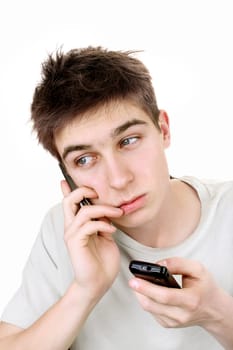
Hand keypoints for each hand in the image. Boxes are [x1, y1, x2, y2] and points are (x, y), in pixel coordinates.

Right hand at [61, 180, 122, 301]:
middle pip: (69, 201)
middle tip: (97, 192)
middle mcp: (71, 228)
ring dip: (103, 209)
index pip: (69, 204)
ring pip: (84, 211)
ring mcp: (72, 235)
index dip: (67, 190)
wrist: (97, 283)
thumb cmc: (102, 262)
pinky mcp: (76, 243)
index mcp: (77, 225)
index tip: (66, 180)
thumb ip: (102, 223)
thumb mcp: (105, 237)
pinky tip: (112, 230)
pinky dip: (103, 224)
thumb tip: (107, 211)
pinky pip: (89, 226)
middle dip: (83, 191)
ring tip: (117, 214)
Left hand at [128, 257, 226, 328]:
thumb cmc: (205, 287)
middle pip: (152, 304)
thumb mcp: (198, 269)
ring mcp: (174, 322)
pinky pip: (151, 312)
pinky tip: (147, 291)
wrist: (213, 309)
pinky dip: (146, 300)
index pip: (164, 296)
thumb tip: (159, 264)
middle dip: (138, 290)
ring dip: (140, 294)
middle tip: (132, 279)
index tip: (134, 279)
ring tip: (138, 282)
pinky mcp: (168, 324)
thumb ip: (178, 263)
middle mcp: (182, 315)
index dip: (147, 288)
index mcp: (190, 300)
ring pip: (149, 308)